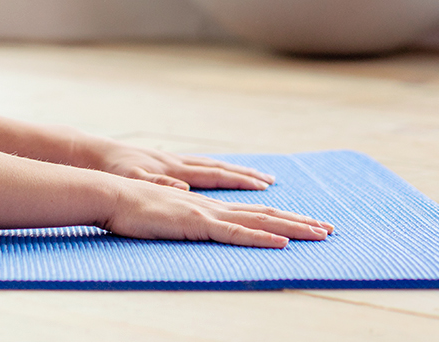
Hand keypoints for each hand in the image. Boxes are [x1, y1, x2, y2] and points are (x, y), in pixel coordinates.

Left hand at [86, 138, 275, 190]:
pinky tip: (227, 175)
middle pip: (223, 171)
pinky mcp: (166, 165)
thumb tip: (184, 190)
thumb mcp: (131, 182)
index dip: (242, 183)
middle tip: (276, 183)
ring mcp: (174, 164)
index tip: (266, 187)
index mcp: (175, 172)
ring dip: (239, 173)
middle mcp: (180, 166)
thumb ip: (158, 186)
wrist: (93, 155)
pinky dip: (220, 171)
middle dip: (251, 178)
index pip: (216, 177)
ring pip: (215, 167)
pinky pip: (201, 167)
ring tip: (262, 179)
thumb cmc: (111, 172)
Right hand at [100, 180, 333, 247]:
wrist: (109, 193)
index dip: (281, 219)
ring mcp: (207, 216)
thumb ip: (181, 217)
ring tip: (319, 234)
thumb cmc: (129, 207)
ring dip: (292, 228)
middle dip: (299, 223)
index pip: (253, 214)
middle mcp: (213, 209)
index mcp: (207, 208)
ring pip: (259, 222)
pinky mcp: (196, 224)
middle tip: (329, 230)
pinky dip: (260, 238)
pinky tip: (280, 243)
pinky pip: (234, 234)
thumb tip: (197, 219)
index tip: (306, 225)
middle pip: (265, 215)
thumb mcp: (162, 216)